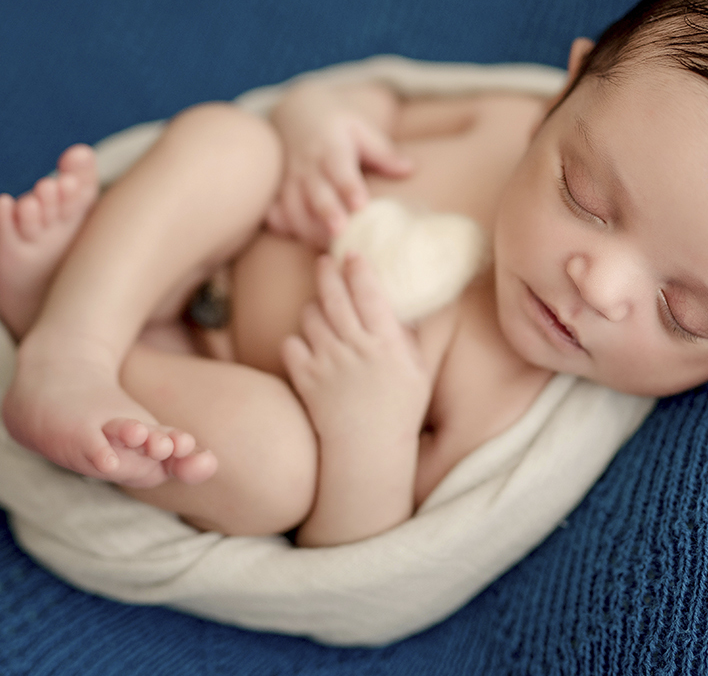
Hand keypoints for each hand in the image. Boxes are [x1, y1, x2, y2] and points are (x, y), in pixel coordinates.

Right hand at [266, 83, 411, 246]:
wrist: (296, 112)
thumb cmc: (338, 125)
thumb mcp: (361, 129)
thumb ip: (383, 152)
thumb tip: (409, 169)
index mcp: (331, 147)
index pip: (340, 169)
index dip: (349, 187)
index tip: (361, 204)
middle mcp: (307, 164)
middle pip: (316, 192)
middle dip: (327, 212)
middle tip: (340, 231)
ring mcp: (290, 179)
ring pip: (294, 207)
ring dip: (308, 228)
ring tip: (327, 248)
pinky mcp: (278, 190)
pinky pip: (276, 211)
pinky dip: (283, 226)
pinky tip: (298, 239)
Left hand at [281, 253, 431, 442]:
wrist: (368, 453)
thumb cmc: (399, 411)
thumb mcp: (417, 371)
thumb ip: (406, 336)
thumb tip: (399, 304)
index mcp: (387, 344)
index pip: (370, 293)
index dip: (359, 269)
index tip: (354, 255)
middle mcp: (356, 350)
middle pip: (334, 297)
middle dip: (328, 272)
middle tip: (325, 260)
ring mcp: (327, 364)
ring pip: (310, 318)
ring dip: (313, 307)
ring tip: (320, 308)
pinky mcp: (305, 380)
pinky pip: (291, 345)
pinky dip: (297, 340)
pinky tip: (307, 344)